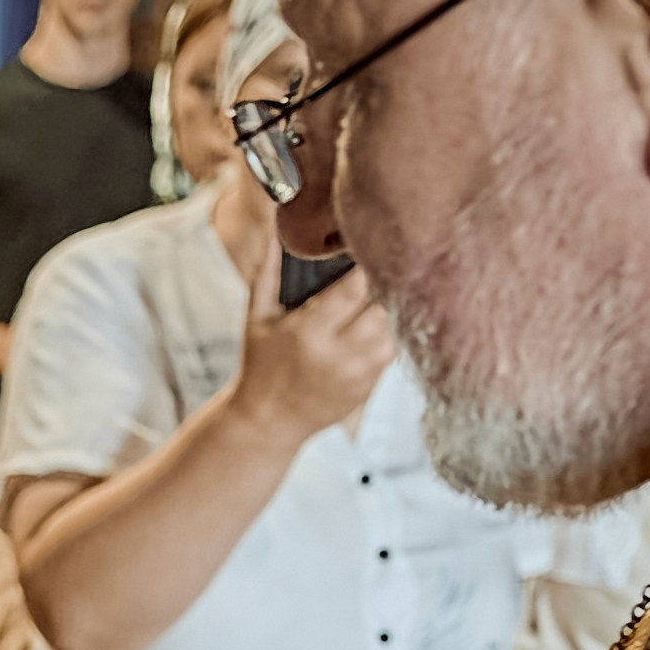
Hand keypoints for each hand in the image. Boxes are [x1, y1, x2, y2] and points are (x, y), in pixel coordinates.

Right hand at [228, 258, 395, 451]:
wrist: (269, 421)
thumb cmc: (260, 363)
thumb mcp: (256, 317)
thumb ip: (266, 272)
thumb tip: (273, 229)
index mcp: (309, 332)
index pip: (356, 287)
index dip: (366, 265)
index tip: (366, 250)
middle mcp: (339, 355)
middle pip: (382, 307)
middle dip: (379, 289)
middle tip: (374, 274)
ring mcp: (358, 375)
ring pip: (394, 331)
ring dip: (386, 314)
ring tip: (372, 302)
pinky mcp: (369, 388)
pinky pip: (393, 352)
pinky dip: (387, 336)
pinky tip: (370, 328)